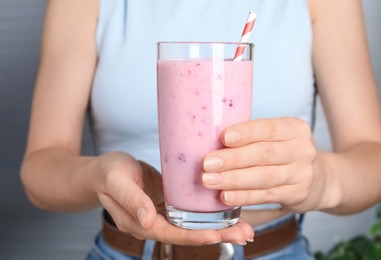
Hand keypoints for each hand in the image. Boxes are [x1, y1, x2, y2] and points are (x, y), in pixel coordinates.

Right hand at [94, 152, 253, 244]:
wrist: (105, 170)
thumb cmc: (108, 172)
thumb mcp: (117, 180)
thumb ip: (131, 200)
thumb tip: (148, 221)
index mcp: (139, 222)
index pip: (170, 233)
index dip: (193, 236)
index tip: (216, 235)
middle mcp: (153, 224)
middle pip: (187, 234)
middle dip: (216, 235)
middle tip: (244, 234)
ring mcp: (162, 216)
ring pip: (192, 227)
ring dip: (218, 229)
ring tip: (244, 228)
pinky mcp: (168, 206)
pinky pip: (190, 215)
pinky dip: (209, 216)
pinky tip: (226, 213)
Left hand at [202, 117, 322, 212]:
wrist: (319, 179)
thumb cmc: (285, 153)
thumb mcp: (278, 138)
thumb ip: (253, 137)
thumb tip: (209, 139)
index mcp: (294, 129)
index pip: (268, 128)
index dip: (245, 133)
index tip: (223, 137)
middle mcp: (302, 150)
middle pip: (263, 154)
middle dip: (232, 159)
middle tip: (206, 163)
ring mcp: (301, 174)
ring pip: (263, 177)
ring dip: (233, 179)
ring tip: (209, 180)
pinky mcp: (297, 194)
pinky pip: (265, 195)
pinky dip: (244, 196)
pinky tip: (226, 196)